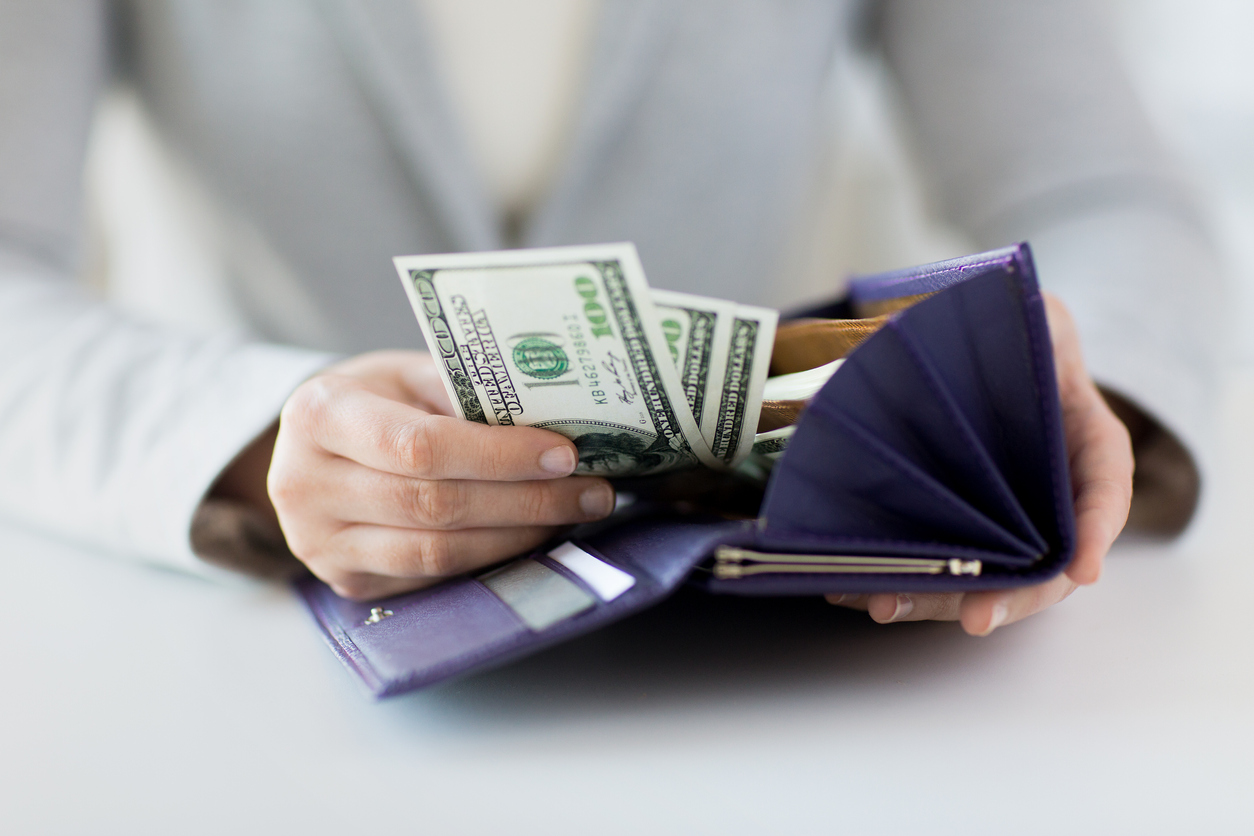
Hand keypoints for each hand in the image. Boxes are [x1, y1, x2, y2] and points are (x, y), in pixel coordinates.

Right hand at [259, 351, 613, 599]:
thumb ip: (465, 393)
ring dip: (518, 536)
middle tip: (593, 492)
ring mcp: (320, 544)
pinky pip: (431, 578)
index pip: (421, 446)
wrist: (308, 449)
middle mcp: (307, 485)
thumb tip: (556, 420)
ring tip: (572, 515)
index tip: (564, 454)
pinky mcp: (346, 582)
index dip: (499, 456)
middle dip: (528, 501)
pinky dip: (490, 558)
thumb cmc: (372, 401)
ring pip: (438, 552)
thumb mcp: (406, 374)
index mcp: (321, 415)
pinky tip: (530, 536)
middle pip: (436, 505)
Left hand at [826, 294, 1133, 634]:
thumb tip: (970, 329)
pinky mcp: (953, 532)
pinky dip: (897, 581)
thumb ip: (1029, 326)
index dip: (1096, 530)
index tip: (1085, 568)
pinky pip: (934, 566)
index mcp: (1086, 443)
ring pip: (984, 578)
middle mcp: (1051, 497)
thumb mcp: (1036, 317)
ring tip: (887, 606)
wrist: (980, 359)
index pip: (1104, 490)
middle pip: (1045, 563)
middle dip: (1011, 596)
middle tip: (976, 618)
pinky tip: (854, 588)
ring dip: (938, 600)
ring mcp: (1004, 523)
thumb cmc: (1017, 339)